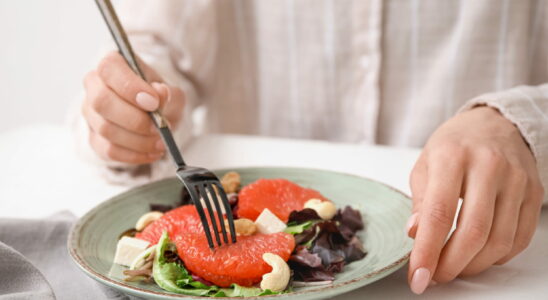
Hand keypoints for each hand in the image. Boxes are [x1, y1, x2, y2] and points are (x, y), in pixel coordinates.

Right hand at [82, 51, 184, 163]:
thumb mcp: (171, 92)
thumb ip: (167, 92)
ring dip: (138, 140)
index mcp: (112, 66)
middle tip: (159, 127)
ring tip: (161, 141)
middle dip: (134, 119)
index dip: (130, 87)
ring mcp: (91, 114)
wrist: (155, 117)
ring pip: (106, 129)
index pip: (109, 69)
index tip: (153, 102)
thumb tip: (159, 93)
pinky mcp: (94, 138)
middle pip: (101, 101)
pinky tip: (152, 152)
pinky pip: (109, 150)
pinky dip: (134, 154)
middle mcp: (94, 87)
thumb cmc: (159, 99)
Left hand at [407, 106, 543, 293]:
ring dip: (473, 265)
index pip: (439, 213)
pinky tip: (479, 255)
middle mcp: (488, 166)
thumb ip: (420, 201)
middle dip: (451, 264)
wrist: (495, 123)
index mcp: (452, 156)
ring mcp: (516, 180)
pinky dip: (497, 257)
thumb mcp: (425, 165)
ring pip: (499, 240)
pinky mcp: (534, 192)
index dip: (427, 251)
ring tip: (454, 268)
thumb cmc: (453, 146)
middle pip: (473, 231)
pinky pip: (519, 238)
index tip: (417, 276)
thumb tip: (415, 234)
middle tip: (435, 277)